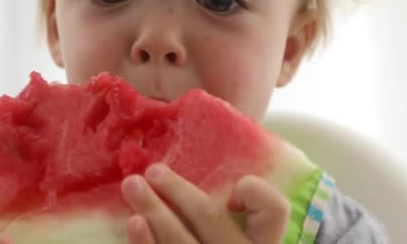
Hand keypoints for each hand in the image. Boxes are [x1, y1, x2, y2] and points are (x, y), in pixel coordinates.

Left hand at [121, 164, 290, 243]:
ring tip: (131, 186)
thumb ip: (233, 213)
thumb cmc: (217, 242)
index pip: (274, 210)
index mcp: (262, 243)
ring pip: (180, 240)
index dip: (254, 194)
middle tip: (152, 170)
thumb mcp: (238, 231)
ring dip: (153, 209)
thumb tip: (225, 187)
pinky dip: (145, 242)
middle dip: (178, 190)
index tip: (230, 192)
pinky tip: (133, 223)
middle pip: (210, 218)